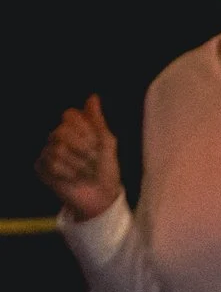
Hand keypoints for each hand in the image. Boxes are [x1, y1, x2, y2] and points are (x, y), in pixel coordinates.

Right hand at [36, 95, 121, 221]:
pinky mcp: (41, 167)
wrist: (102, 195)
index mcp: (74, 129)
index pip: (70, 114)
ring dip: (78, 164)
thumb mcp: (108, 142)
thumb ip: (97, 121)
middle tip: (93, 160)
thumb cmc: (107, 169)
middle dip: (83, 148)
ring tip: (86, 172)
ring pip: (57, 149)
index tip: (98, 143)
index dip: (86, 130)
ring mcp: (47, 152)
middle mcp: (57, 137)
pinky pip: (51, 164)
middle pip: (61, 131)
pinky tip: (75, 179)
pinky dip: (68, 173)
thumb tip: (92, 96)